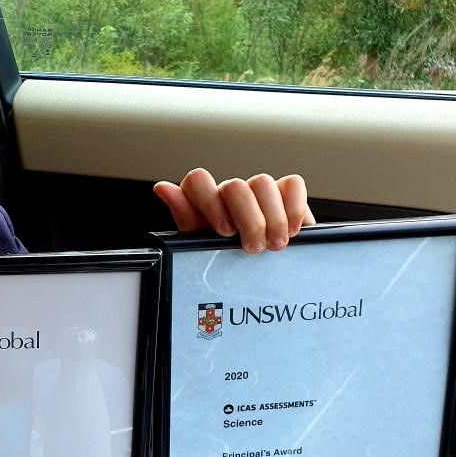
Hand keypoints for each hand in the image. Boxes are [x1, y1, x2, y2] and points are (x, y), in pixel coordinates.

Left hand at [154, 168, 315, 252]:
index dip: (211, 203)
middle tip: (254, 248)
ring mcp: (257, 189)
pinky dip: (294, 209)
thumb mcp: (201, 246)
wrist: (261, 275)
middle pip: (235, 185)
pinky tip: (293, 231)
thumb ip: (186, 217)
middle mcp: (229, 192)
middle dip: (248, 219)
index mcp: (203, 203)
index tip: (224, 232)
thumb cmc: (225, 259)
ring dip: (272, 219)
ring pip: (263, 183)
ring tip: (276, 246)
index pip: (198, 181)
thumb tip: (162, 187)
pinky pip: (292, 184)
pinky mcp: (286, 192)